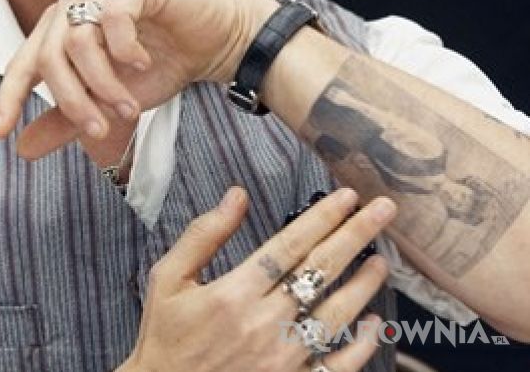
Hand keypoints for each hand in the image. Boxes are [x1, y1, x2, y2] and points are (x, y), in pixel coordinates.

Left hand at [0, 0, 277, 156]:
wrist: (214, 42)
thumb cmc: (162, 65)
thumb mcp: (110, 102)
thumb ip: (69, 120)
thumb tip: (22, 150)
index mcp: (63, 27)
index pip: (24, 60)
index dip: (10, 95)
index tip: (1, 132)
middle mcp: (77, 3)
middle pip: (50, 55)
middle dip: (73, 101)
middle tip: (100, 131)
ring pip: (79, 39)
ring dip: (102, 83)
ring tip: (129, 107)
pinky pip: (114, 16)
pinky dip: (124, 49)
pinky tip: (142, 61)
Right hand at [118, 187, 393, 371]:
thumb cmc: (165, 336)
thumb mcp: (168, 279)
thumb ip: (203, 235)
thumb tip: (237, 195)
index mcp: (233, 293)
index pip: (289, 246)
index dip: (322, 218)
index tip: (347, 195)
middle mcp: (264, 324)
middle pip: (320, 272)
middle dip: (356, 235)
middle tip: (384, 210)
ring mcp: (283, 360)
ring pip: (336, 315)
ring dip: (364, 285)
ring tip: (383, 259)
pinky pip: (337, 367)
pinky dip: (361, 346)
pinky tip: (376, 322)